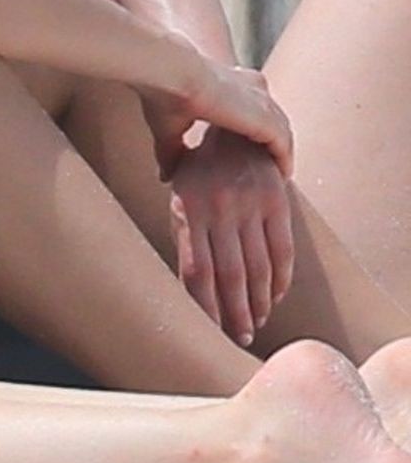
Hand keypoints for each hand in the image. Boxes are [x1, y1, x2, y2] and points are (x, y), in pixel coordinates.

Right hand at [140, 54, 292, 181]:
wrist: (170, 75)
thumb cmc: (166, 93)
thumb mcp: (169, 127)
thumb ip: (172, 151)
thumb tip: (166, 176)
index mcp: (231, 82)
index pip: (251, 105)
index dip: (253, 129)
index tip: (248, 151)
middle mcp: (251, 86)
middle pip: (273, 116)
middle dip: (273, 141)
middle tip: (270, 166)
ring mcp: (261, 101)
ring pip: (282, 131)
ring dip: (282, 153)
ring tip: (279, 175)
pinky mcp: (265, 118)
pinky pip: (284, 144)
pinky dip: (284, 160)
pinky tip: (283, 176)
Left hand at [168, 127, 295, 344]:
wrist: (233, 125)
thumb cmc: (199, 167)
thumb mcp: (179, 191)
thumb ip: (182, 230)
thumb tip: (187, 285)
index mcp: (188, 208)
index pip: (196, 272)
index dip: (206, 308)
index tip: (211, 331)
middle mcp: (219, 208)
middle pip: (229, 277)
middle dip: (235, 314)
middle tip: (240, 337)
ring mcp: (250, 204)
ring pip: (258, 268)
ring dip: (259, 303)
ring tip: (257, 324)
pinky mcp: (277, 201)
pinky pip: (282, 250)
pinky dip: (281, 279)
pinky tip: (276, 296)